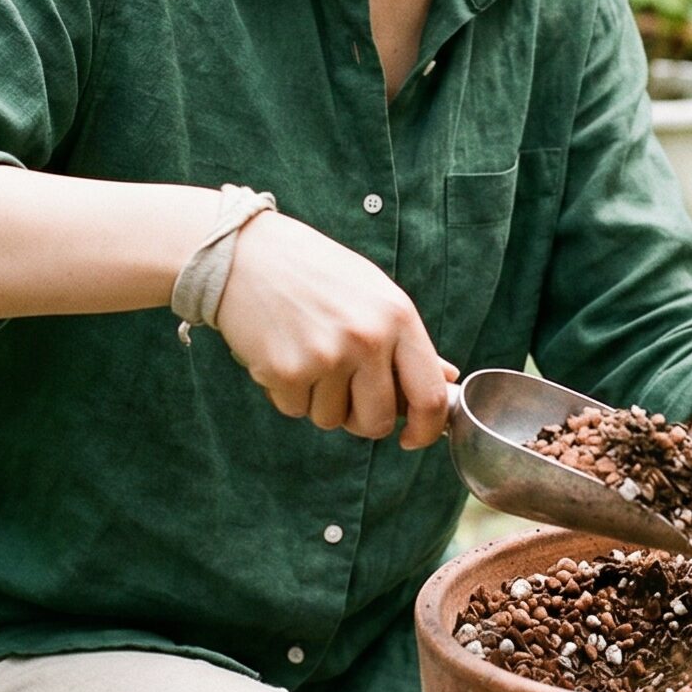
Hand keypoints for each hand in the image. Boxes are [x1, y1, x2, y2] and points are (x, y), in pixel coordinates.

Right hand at [213, 211, 453, 448]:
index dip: (425, 430)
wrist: (245, 253)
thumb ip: (407, 341)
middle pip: (376, 422)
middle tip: (344, 389)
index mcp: (397, 316)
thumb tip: (446, 377)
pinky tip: (283, 353)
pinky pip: (296, 410)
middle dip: (361, 419)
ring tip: (307, 354)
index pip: (428, 396)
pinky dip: (289, 393)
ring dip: (319, 401)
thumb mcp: (373, 293)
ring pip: (332, 420)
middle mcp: (367, 338)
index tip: (413, 438)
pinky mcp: (287, 372)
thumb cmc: (314, 273)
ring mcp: (326, 357)